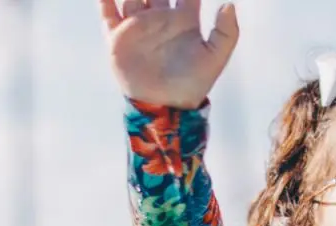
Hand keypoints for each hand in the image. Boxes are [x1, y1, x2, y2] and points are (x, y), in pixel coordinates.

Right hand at [99, 0, 239, 109]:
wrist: (164, 105)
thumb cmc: (193, 83)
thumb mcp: (215, 57)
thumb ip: (226, 32)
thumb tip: (229, 3)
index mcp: (184, 20)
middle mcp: (160, 19)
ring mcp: (138, 26)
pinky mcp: (118, 37)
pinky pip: (108, 13)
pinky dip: (105, 0)